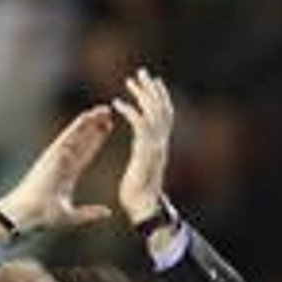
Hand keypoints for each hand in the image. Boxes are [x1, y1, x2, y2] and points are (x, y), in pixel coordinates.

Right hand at [0, 106, 114, 233]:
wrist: (29, 213)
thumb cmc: (43, 217)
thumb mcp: (72, 216)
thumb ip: (90, 213)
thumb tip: (108, 213)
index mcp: (67, 175)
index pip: (85, 155)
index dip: (96, 143)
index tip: (107, 132)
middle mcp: (63, 162)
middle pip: (83, 141)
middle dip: (96, 129)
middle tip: (108, 116)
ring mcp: (58, 156)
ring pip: (78, 134)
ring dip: (91, 122)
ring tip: (104, 110)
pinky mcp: (54, 152)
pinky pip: (69, 134)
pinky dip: (80, 124)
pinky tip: (91, 114)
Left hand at [113, 67, 174, 224]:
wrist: (144, 210)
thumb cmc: (140, 199)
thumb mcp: (143, 172)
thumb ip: (144, 159)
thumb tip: (143, 157)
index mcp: (160, 148)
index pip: (165, 117)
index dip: (161, 99)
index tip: (154, 83)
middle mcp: (161, 144)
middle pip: (161, 108)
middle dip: (152, 89)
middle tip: (143, 72)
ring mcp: (155, 146)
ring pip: (152, 111)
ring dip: (142, 93)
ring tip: (131, 79)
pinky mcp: (145, 150)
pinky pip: (138, 123)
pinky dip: (128, 111)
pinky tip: (116, 103)